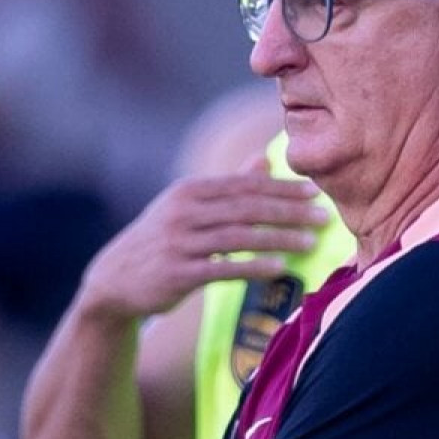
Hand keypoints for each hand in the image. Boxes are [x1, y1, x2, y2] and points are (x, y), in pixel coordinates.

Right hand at [78, 169, 327, 321]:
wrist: (114, 280)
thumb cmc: (163, 239)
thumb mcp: (188, 206)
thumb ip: (229, 184)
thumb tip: (265, 158)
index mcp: (190, 190)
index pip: (245, 185)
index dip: (283, 188)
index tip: (315, 192)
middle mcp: (183, 212)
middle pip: (247, 208)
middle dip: (290, 211)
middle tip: (324, 216)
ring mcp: (179, 243)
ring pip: (240, 237)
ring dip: (279, 239)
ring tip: (311, 243)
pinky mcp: (178, 274)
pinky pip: (223, 268)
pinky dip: (254, 266)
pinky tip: (280, 268)